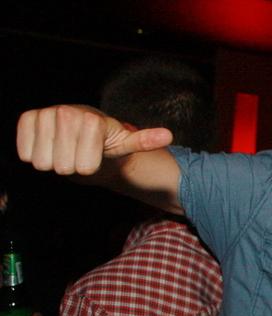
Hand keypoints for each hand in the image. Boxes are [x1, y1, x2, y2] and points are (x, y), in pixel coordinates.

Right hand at [17, 105, 172, 175]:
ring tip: (65, 149)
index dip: (89, 167)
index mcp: (92, 121)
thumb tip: (167, 136)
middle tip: (78, 154)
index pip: (84, 167)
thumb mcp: (125, 144)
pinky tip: (48, 145)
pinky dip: (35, 155)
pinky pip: (25, 153)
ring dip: (54, 161)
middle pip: (63, 166)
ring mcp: (46, 114)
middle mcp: (67, 113)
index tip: (94, 155)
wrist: (82, 134)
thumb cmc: (105, 142)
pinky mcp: (28, 119)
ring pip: (43, 162)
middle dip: (72, 166)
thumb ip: (143, 140)